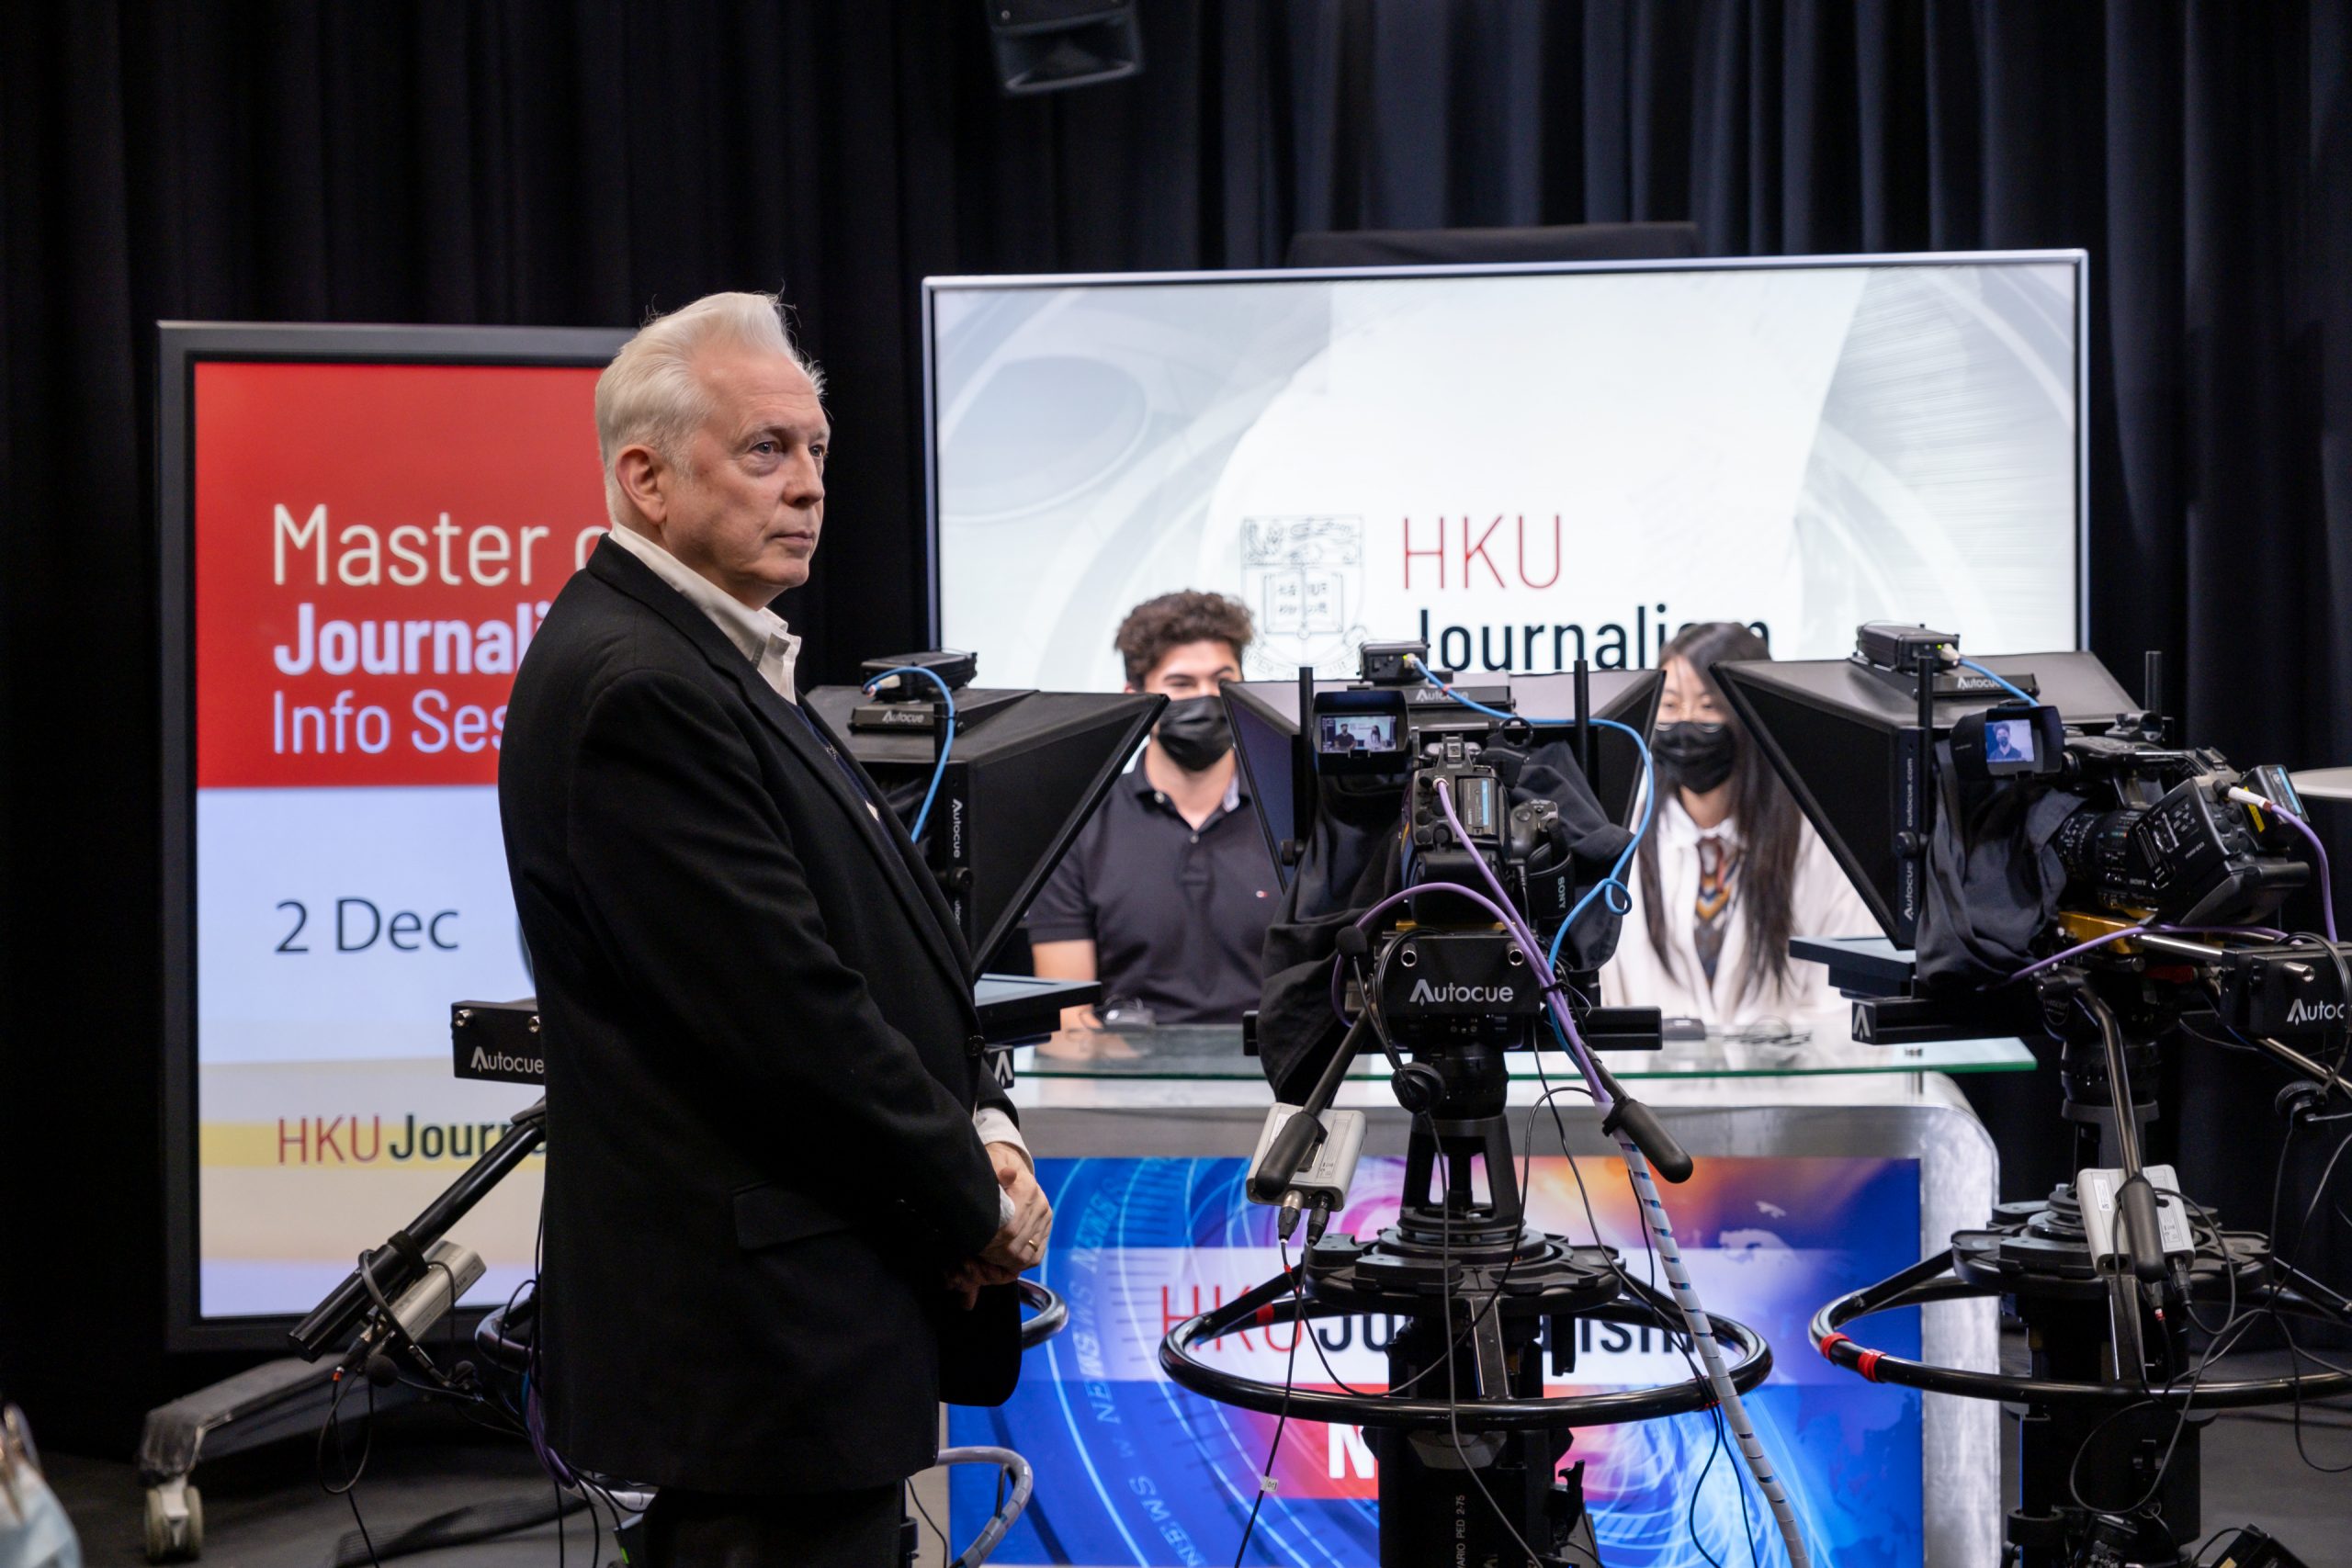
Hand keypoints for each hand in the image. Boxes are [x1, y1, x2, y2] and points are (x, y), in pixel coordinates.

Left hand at [980, 1142, 1051, 1271]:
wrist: (1010, 1162)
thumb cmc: (994, 1165)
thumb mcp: (991, 1161)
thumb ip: (996, 1168)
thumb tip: (1007, 1174)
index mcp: (1027, 1189)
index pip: (1009, 1229)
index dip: (990, 1243)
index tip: (974, 1245)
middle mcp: (1040, 1205)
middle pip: (1016, 1246)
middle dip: (994, 1255)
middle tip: (976, 1254)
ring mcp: (1045, 1218)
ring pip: (1026, 1255)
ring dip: (1006, 1262)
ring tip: (988, 1258)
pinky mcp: (1047, 1226)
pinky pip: (1036, 1255)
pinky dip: (1019, 1263)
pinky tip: (1003, 1261)